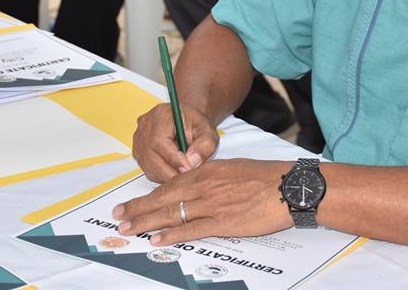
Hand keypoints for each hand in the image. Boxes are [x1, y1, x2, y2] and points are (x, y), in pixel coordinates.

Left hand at [113, 159, 293, 246]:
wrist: (288, 186)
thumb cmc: (266, 176)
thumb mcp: (233, 167)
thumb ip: (212, 177)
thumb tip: (198, 185)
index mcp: (206, 170)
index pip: (170, 184)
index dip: (148, 195)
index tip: (132, 202)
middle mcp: (204, 185)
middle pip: (164, 198)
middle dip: (138, 208)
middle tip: (118, 217)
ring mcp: (212, 204)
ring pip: (172, 213)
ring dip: (146, 222)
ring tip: (128, 230)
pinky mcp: (223, 222)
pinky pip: (191, 229)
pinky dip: (172, 234)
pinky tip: (157, 239)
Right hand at [132, 103, 219, 182]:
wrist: (187, 122)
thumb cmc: (195, 124)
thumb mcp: (207, 132)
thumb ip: (204, 146)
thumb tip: (191, 163)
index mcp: (161, 115)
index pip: (160, 141)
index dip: (173, 159)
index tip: (188, 169)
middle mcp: (146, 126)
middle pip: (151, 156)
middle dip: (171, 172)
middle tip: (187, 178)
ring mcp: (139, 139)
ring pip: (149, 166)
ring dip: (167, 175)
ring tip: (183, 174)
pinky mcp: (139, 151)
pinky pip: (148, 169)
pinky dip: (162, 175)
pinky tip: (175, 171)